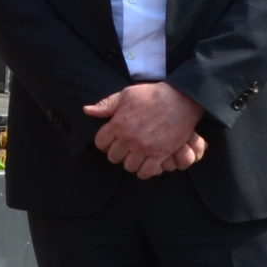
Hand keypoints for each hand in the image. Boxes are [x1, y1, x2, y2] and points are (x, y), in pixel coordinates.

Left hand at [85, 82, 207, 179]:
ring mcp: (144, 148)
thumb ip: (106, 105)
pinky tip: (146, 163)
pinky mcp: (160, 154)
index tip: (111, 140)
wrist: (180, 99)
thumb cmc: (152, 95)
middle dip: (117, 152)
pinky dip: (144, 171)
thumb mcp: (126, 95)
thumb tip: (87, 110)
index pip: (101, 142)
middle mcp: (129, 138)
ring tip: (135, 155)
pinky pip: (146, 172)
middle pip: (113, 157)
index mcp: (118, 123)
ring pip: (128, 166)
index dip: (104, 142)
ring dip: (131, 162)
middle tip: (125, 148)